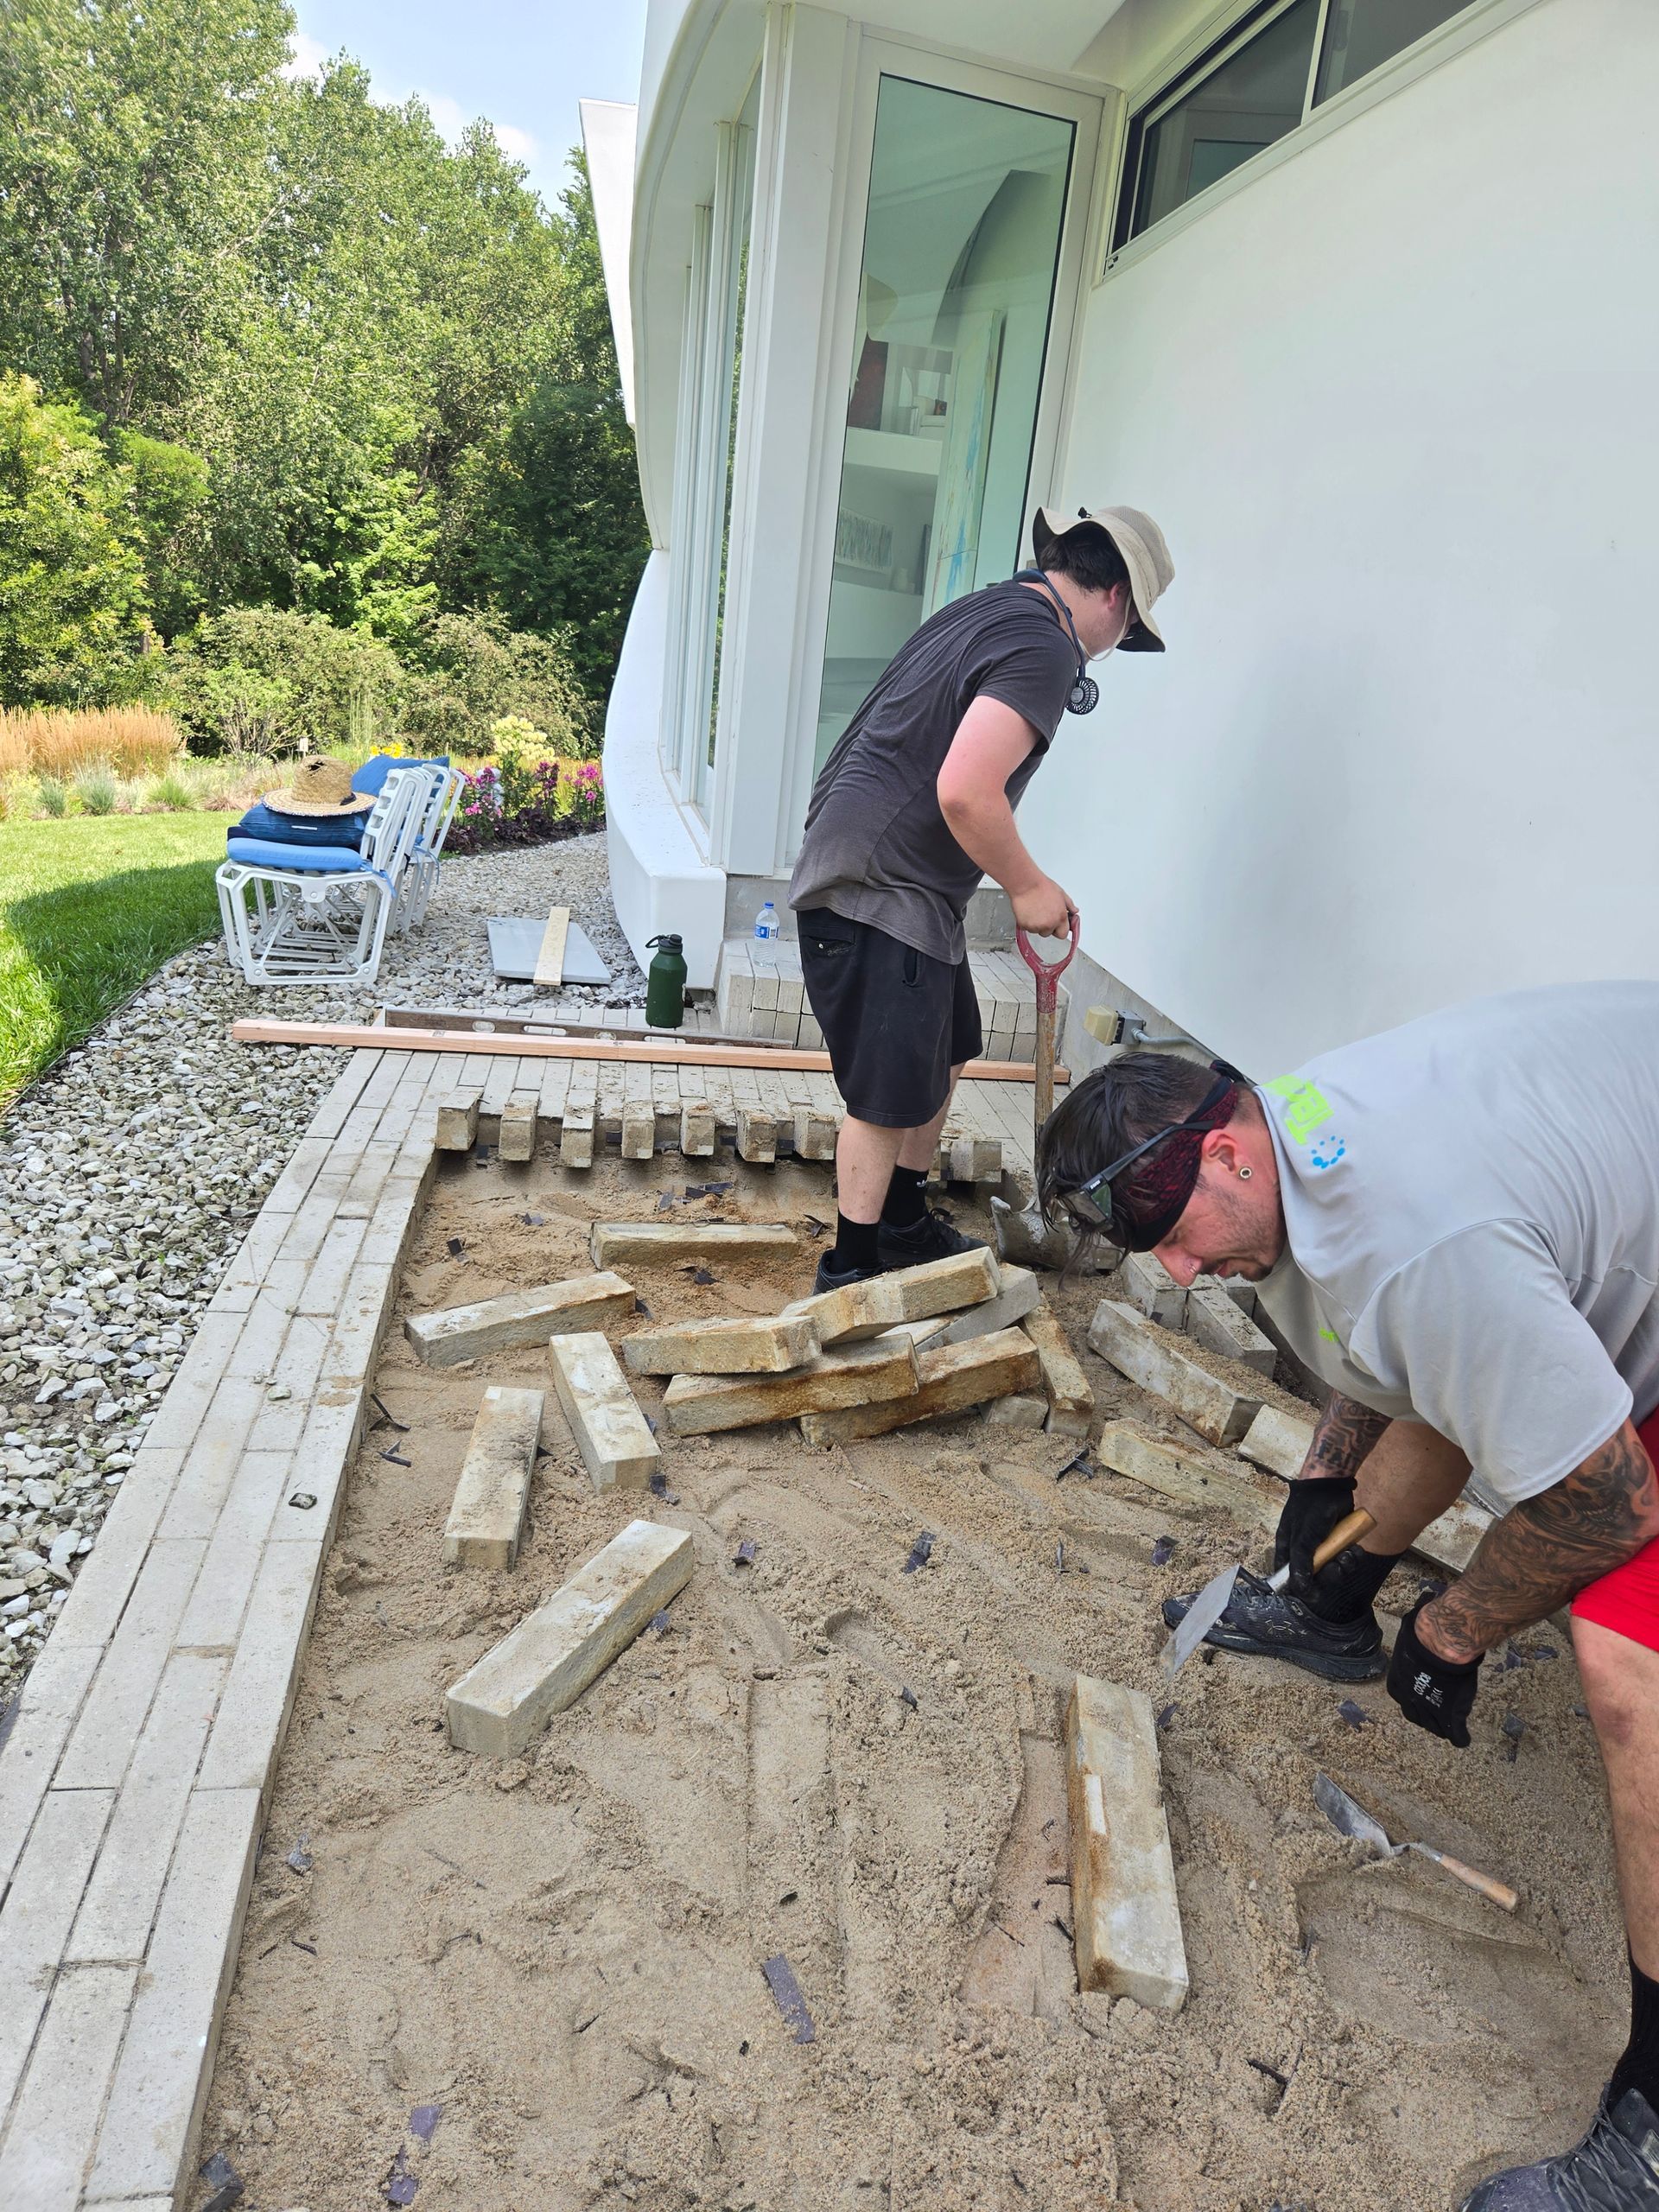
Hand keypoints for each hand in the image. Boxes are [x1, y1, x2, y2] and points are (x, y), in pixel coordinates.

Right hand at [1012, 878, 1076, 938]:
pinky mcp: (1024, 925)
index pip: (1063, 934)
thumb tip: (1074, 910)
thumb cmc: (1041, 886)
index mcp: (1060, 917)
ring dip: (1035, 925)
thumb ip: (1069, 905)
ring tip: (1034, 910)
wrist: (1026, 884)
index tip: (1057, 925)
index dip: (1059, 929)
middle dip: (1046, 926)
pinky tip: (1027, 912)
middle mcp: (1049, 924)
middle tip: (1042, 913)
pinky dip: (1025, 923)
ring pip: (1036, 931)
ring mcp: (1036, 926)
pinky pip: (1026, 928)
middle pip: (1048, 933)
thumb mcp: (1061, 893)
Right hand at [1274, 1473, 1358, 1596]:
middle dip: (1330, 1575)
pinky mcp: (1340, 1540)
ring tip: (1348, 1554)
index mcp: (1289, 1550)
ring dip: (1344, 1566)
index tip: (1314, 1594)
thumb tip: (1300, 1590)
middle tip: (1336, 1567)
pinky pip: (1347, 1557)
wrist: (1331, 1486)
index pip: (1291, 1577)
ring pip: (1334, 1568)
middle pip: (1317, 1576)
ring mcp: (1324, 1546)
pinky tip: (1356, 1549)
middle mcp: (1305, 1550)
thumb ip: (1300, 1566)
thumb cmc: (1311, 1511)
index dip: (1301, 1588)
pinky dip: (1353, 1557)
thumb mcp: (1303, 1540)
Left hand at [1386, 1598, 1480, 1746]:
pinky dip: (1460, 1737)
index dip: (1412, 1697)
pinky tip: (1463, 1739)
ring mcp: (1430, 1709)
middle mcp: (1409, 1698)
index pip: (1401, 1696)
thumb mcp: (1415, 1626)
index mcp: (1397, 1680)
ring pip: (1435, 1727)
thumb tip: (1427, 1597)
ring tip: (1449, 1728)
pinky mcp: (1451, 1714)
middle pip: (1415, 1715)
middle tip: (1435, 1717)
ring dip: (1441, 1728)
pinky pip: (1455, 1733)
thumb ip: (1419, 1623)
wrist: (1441, 1641)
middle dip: (1425, 1716)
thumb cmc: (1425, 1629)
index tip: (1421, 1696)